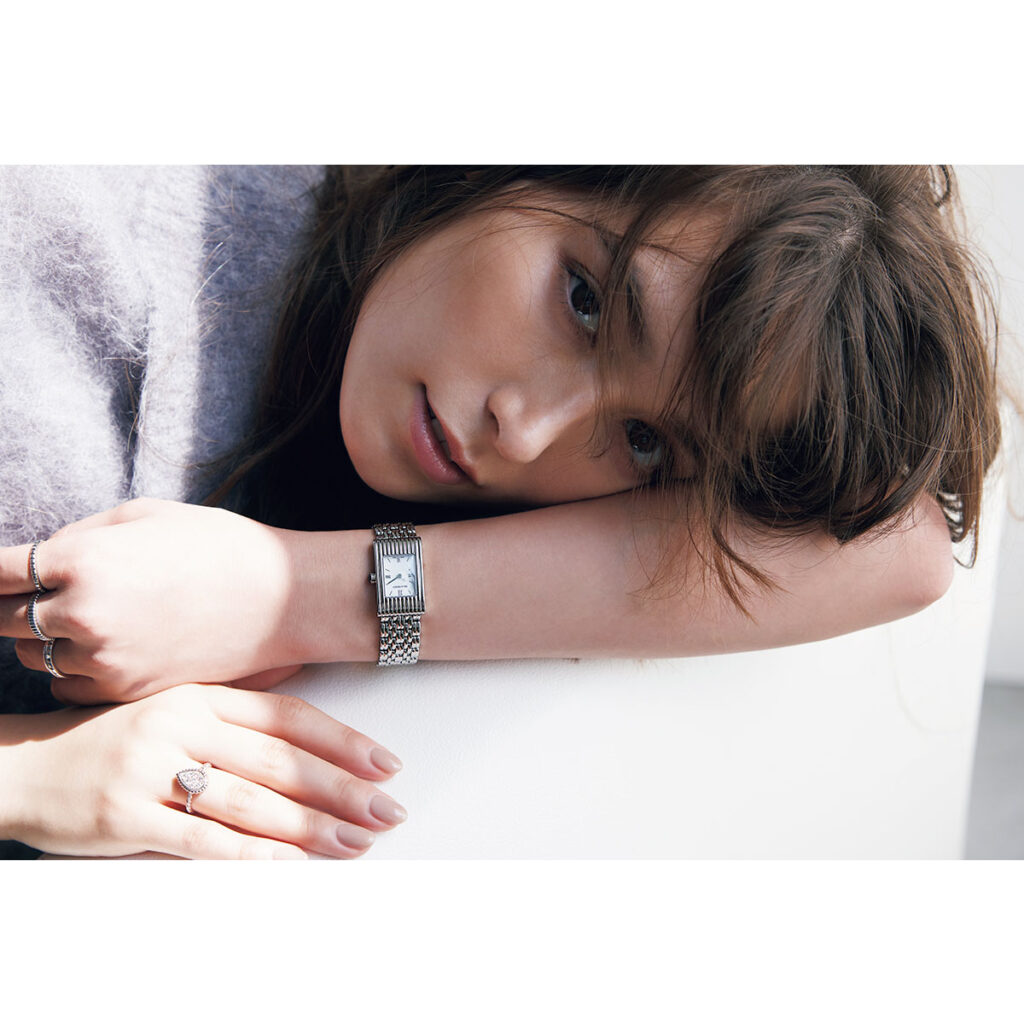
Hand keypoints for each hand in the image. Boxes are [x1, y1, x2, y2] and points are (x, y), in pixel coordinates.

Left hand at [0, 498, 306, 703]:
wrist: (281, 599)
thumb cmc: (219, 545)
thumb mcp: (144, 515)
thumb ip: (80, 535)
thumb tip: (40, 558)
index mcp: (83, 559)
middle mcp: (83, 614)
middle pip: (2, 618)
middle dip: (13, 603)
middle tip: (37, 594)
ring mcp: (104, 659)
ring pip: (31, 656)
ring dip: (42, 638)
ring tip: (83, 618)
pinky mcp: (125, 691)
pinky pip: (65, 687)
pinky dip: (71, 669)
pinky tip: (101, 648)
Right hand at [4, 684, 406, 858]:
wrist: (24, 765)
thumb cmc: (112, 739)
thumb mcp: (172, 706)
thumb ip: (235, 706)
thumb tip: (305, 695)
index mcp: (200, 695)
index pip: (288, 717)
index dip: (342, 741)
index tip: (385, 764)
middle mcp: (180, 724)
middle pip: (279, 760)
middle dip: (340, 789)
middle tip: (386, 810)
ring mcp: (150, 769)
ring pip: (249, 802)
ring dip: (309, 827)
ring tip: (354, 842)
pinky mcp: (124, 815)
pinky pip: (200, 840)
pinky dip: (250, 855)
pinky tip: (290, 865)